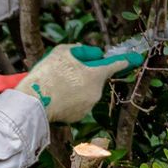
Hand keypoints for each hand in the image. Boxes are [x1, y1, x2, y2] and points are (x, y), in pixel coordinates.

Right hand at [15, 45, 142, 122]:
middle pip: (95, 79)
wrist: (33, 102)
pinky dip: (70, 100)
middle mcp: (96, 92)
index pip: (114, 65)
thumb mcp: (62, 52)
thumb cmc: (48, 74)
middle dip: (85, 75)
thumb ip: (82, 50)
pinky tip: (56, 97)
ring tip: (56, 86)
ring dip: (76, 88)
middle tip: (64, 72)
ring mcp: (88, 106)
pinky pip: (78, 105)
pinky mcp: (78, 117)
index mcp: (96, 74)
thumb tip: (94, 55)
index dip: (124, 60)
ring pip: (85, 92)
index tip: (134, 59)